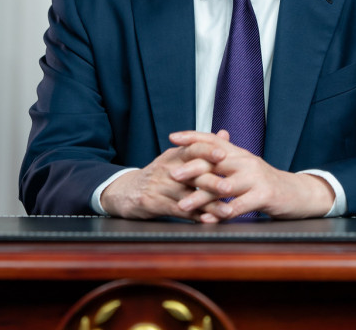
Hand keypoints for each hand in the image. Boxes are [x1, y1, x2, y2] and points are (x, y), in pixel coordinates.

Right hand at [99, 143, 224, 220]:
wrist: (126, 191)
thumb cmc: (159, 174)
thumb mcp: (176, 156)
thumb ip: (201, 147)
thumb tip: (225, 133)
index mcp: (175, 155)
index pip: (192, 148)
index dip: (208, 150)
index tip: (224, 154)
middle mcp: (168, 169)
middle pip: (192, 174)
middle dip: (212, 181)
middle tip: (229, 187)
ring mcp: (160, 187)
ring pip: (188, 196)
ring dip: (209, 205)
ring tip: (227, 211)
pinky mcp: (154, 204)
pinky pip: (179, 211)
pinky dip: (195, 217)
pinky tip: (209, 221)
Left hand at [167, 130, 335, 220]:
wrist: (297, 193)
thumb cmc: (264, 182)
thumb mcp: (244, 166)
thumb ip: (223, 160)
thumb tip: (198, 150)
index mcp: (239, 153)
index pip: (213, 139)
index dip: (192, 136)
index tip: (172, 137)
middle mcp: (246, 161)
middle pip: (215, 161)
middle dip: (191, 168)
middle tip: (171, 174)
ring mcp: (255, 178)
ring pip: (223, 186)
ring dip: (200, 197)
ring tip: (182, 205)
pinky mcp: (264, 196)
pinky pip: (239, 206)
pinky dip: (221, 214)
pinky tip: (207, 220)